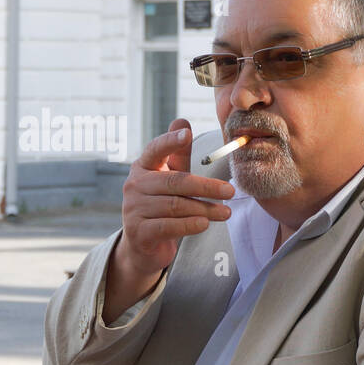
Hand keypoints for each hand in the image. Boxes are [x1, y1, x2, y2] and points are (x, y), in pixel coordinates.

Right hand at [118, 118, 233, 277]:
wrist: (143, 245)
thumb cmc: (161, 205)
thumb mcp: (170, 178)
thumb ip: (178, 154)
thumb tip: (182, 119)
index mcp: (142, 168)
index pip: (155, 150)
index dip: (170, 142)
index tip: (186, 134)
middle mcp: (134, 186)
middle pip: (174, 182)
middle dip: (206, 187)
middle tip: (230, 191)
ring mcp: (133, 209)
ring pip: (176, 206)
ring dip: (205, 209)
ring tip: (226, 212)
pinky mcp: (138, 232)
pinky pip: (168, 226)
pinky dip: (189, 225)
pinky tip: (205, 224)